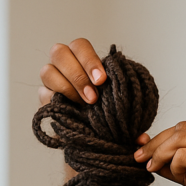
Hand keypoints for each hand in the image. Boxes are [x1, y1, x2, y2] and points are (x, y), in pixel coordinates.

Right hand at [38, 38, 151, 160]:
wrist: (90, 134)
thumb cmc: (107, 115)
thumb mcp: (120, 113)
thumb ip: (130, 118)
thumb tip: (142, 139)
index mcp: (83, 59)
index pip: (80, 46)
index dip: (90, 61)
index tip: (103, 80)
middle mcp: (64, 65)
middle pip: (60, 52)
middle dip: (78, 74)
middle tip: (93, 97)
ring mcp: (51, 80)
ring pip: (48, 71)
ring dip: (67, 87)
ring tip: (84, 106)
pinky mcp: (44, 98)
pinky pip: (43, 94)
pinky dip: (55, 101)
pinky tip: (70, 112)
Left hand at [135, 122, 185, 185]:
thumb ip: (180, 167)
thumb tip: (152, 160)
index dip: (161, 138)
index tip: (144, 150)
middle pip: (180, 129)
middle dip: (156, 144)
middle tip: (138, 158)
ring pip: (180, 138)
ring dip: (160, 153)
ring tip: (150, 168)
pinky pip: (185, 154)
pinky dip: (174, 164)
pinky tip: (175, 174)